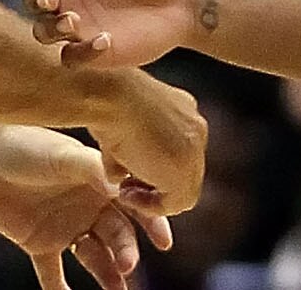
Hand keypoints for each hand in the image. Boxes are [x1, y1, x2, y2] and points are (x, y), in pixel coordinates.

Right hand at [0, 0, 198, 67]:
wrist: (179, 1)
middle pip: (31, 1)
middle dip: (35, 0)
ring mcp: (76, 26)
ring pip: (44, 32)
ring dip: (53, 27)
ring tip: (74, 21)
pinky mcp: (92, 52)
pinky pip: (72, 58)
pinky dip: (82, 51)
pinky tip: (103, 41)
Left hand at [0, 125, 173, 289]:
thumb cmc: (26, 145)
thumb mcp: (64, 156)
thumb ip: (93, 170)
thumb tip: (122, 186)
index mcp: (101, 183)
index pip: (134, 206)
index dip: (152, 223)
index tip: (164, 241)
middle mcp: (88, 206)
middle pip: (116, 236)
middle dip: (126, 251)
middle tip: (127, 266)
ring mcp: (66, 227)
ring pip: (93, 257)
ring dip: (106, 274)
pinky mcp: (39, 243)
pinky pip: (53, 273)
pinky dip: (59, 289)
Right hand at [88, 71, 206, 214]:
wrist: (111, 95)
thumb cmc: (106, 100)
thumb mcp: (119, 126)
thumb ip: (126, 153)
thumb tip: (119, 177)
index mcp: (183, 109)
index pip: (178, 150)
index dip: (154, 168)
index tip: (130, 176)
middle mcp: (195, 126)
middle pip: (185, 170)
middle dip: (156, 184)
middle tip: (128, 190)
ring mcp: (194, 147)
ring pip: (184, 188)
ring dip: (153, 198)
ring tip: (126, 194)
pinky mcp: (186, 168)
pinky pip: (176, 201)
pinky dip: (151, 205)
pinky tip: (128, 195)